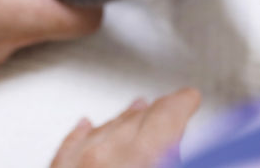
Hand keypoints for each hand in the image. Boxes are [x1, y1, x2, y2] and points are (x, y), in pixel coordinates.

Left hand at [50, 90, 200, 167]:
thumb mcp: (161, 163)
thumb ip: (170, 153)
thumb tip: (175, 142)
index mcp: (139, 157)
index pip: (166, 116)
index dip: (182, 104)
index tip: (190, 97)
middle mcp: (102, 157)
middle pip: (137, 120)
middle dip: (157, 113)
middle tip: (173, 107)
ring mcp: (74, 165)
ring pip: (105, 128)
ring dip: (125, 121)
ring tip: (138, 112)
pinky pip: (70, 145)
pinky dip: (84, 133)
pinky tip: (87, 126)